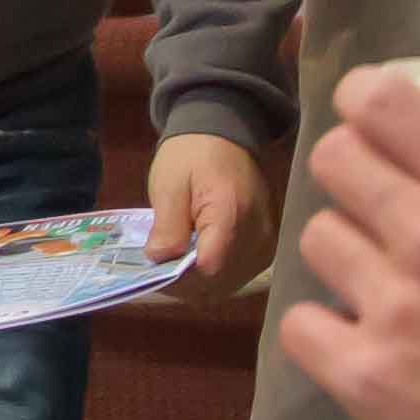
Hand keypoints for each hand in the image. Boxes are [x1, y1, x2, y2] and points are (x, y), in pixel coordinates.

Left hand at [145, 131, 275, 282]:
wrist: (224, 135)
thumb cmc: (192, 155)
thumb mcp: (169, 185)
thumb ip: (167, 226)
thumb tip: (158, 262)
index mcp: (232, 214)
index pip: (208, 269)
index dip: (178, 278)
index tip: (153, 270)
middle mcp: (258, 235)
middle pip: (220, 283)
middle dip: (185, 284)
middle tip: (159, 270)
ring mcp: (266, 244)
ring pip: (229, 285)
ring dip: (199, 284)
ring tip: (175, 266)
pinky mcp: (266, 247)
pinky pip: (238, 276)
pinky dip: (214, 277)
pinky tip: (194, 263)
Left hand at [277, 71, 419, 419]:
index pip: (386, 103)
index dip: (371, 100)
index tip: (382, 116)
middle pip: (337, 162)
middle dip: (355, 169)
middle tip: (382, 196)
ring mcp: (393, 310)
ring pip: (318, 239)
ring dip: (346, 248)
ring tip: (379, 272)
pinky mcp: (367, 381)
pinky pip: (302, 326)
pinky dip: (325, 328)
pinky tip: (362, 338)